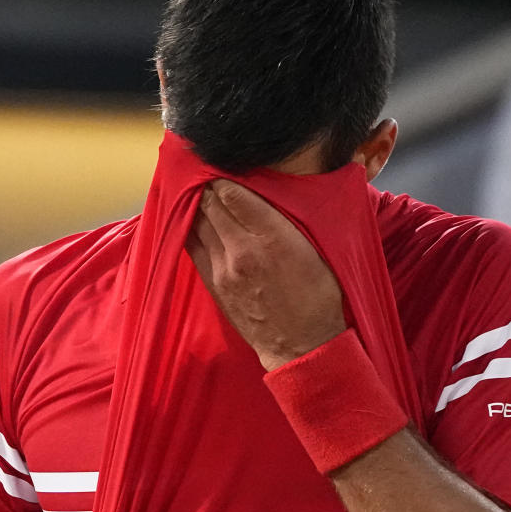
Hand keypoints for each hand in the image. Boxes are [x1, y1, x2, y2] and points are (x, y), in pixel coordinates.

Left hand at [187, 179, 345, 369]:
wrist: (303, 347)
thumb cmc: (319, 298)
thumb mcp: (318, 250)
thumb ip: (291, 218)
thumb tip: (273, 191)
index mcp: (273, 236)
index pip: (232, 192)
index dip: (225, 175)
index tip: (224, 164)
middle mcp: (243, 250)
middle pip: (211, 203)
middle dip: (207, 184)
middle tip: (206, 170)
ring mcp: (224, 270)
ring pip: (198, 222)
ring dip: (196, 204)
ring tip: (196, 189)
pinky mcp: (214, 286)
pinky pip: (193, 246)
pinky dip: (191, 228)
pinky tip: (194, 217)